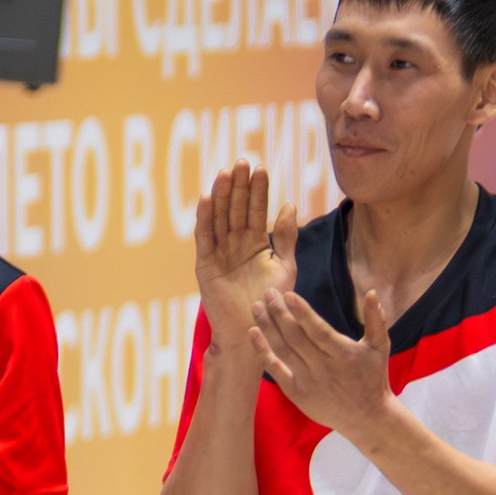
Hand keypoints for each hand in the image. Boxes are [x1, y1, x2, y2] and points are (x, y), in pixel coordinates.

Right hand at [195, 161, 294, 355]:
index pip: (256, 211)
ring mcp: (219, 253)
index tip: (262, 169)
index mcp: (255, 244)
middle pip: (236, 209)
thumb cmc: (271, 303)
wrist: (252, 332)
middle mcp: (235, 244)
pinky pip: (204, 237)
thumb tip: (291, 204)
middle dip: (239, 186)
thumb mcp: (284, 266)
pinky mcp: (205, 265)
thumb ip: (286, 237)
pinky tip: (207, 198)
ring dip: (221, 196)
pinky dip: (205, 218)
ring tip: (226, 173)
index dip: (258, 191)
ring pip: (219, 218)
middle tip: (243, 162)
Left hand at [249, 283, 397, 447]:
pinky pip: (276, 370)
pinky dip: (263, 351)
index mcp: (344, 354)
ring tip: (257, 307)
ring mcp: (308, 382)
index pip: (318, 331)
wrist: (365, 417)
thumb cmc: (372, 377)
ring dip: (267, 327)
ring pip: (283, 350)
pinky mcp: (297, 393)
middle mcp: (324, 368)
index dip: (302, 313)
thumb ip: (376, 319)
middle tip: (268, 293)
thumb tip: (371, 291)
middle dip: (279, 313)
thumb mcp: (380, 347)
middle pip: (295, 338)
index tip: (288, 295)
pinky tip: (253, 332)